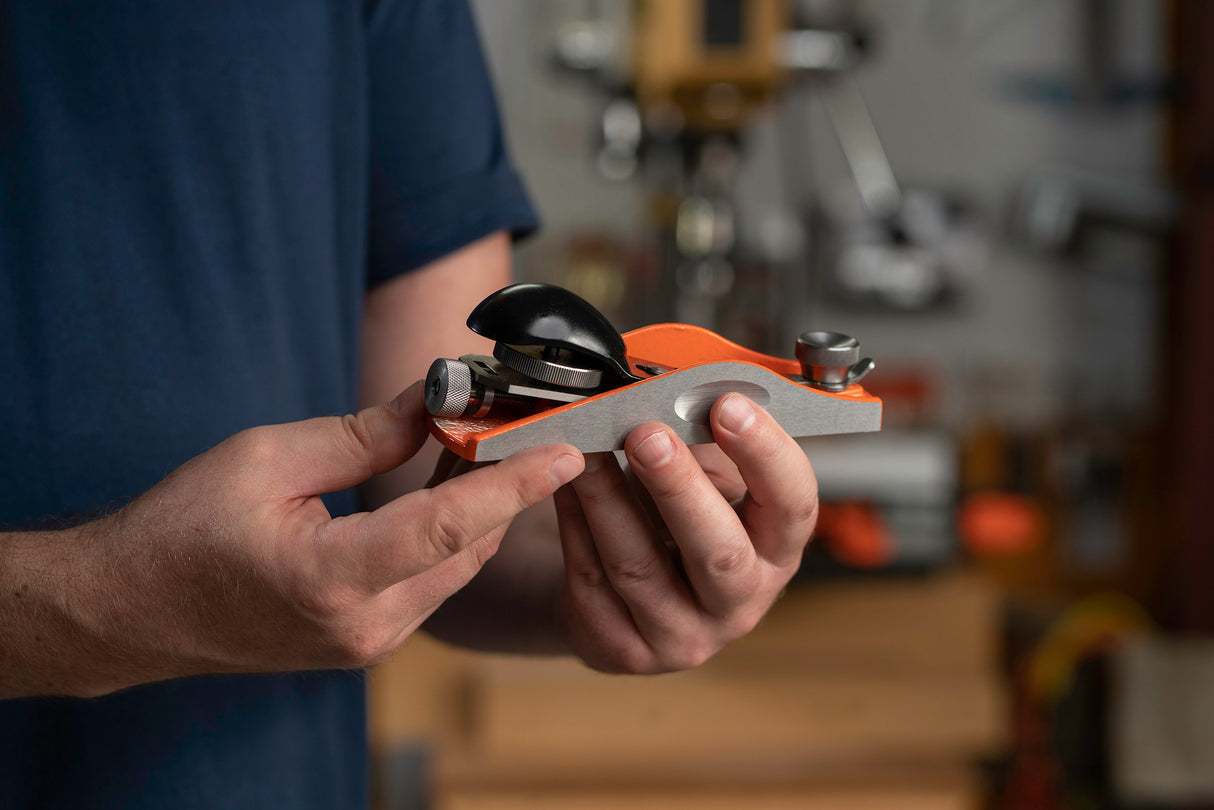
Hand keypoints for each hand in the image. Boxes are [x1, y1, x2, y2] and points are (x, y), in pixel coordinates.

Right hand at [4, 383, 582, 696]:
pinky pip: (432, 581)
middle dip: (503, 484)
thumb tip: (435, 402)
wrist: (130, 610)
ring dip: (478, 509)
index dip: (514, 485)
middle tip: (518, 422)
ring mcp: (368, 643)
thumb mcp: (267, 458)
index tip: (567, 452)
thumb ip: (363, 434)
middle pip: (468, 546)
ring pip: (457, 567)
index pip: (448, 526)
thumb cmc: (181, 531)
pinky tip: (445, 487)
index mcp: (331, 580)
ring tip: (480, 443)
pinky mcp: (366, 641)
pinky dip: (449, 535)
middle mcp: (363, 626)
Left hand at [553, 393, 816, 672]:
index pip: (792, 505)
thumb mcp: (708, 487)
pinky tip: (563, 488)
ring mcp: (683, 635)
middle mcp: (740, 603)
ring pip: (639, 566)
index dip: (765, 454)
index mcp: (775, 552)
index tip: (728, 406)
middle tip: (646, 434)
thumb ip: (706, 449)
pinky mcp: (625, 649)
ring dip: (607, 499)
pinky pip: (592, 582)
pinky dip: (574, 526)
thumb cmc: (675, 529)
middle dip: (679, 487)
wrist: (626, 602)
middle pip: (719, 551)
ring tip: (586, 451)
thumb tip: (681, 400)